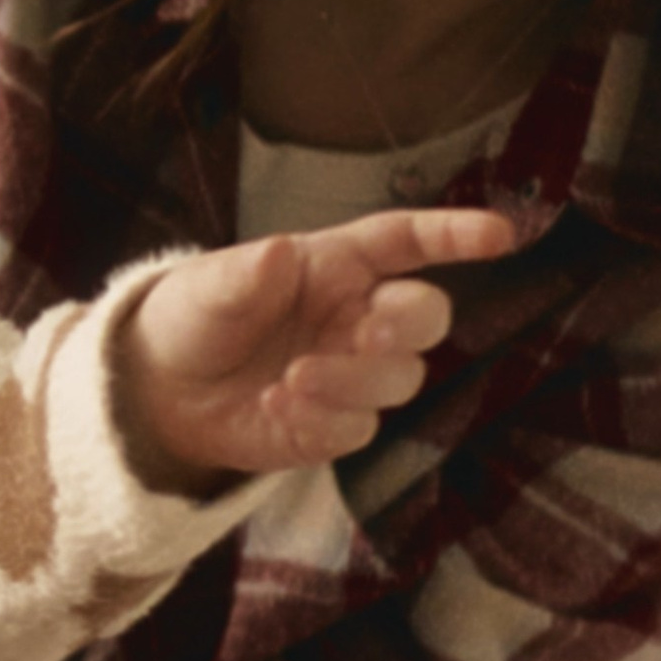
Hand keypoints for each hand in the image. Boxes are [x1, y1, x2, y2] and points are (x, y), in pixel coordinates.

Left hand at [114, 205, 513, 491]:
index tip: (499, 234)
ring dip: (355, 379)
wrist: (160, 387)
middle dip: (409, 324)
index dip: (454, 235)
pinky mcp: (335, 423)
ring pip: (399, 378)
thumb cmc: (195, 316)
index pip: (407, 242)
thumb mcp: (208, 286)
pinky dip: (326, 417)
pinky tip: (278, 406)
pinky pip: (358, 426)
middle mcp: (356, 316)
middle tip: (368, 334)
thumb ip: (246, 274)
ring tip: (292, 379)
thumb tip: (280, 254)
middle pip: (425, 315)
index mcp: (335, 265)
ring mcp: (351, 372)